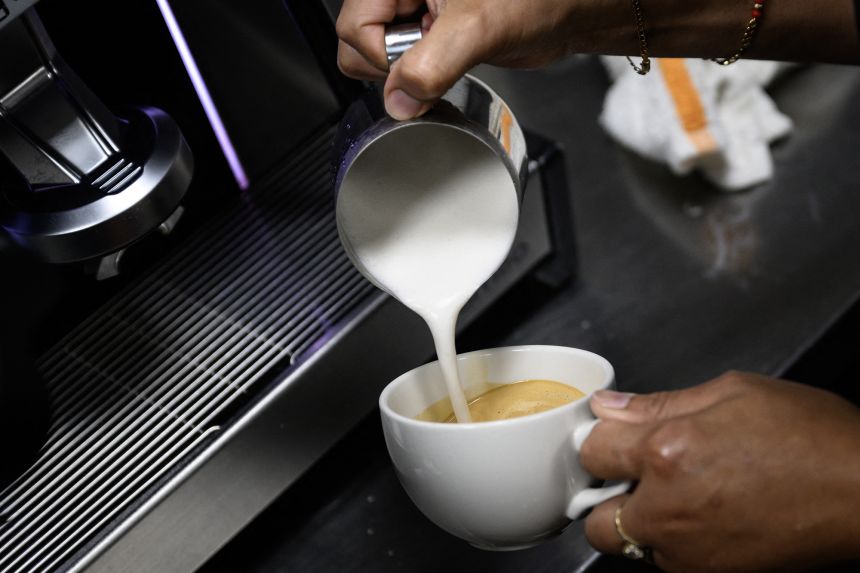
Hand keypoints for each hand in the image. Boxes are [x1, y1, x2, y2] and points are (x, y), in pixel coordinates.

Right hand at [335, 0, 598, 119]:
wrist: (568, 11)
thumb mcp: (478, 29)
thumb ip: (432, 66)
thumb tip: (398, 100)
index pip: (353, 26)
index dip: (382, 55)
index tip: (417, 65)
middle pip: (359, 43)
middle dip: (393, 64)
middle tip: (436, 57)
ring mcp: (415, 13)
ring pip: (380, 58)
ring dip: (411, 74)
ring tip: (450, 57)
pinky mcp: (431, 35)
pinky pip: (406, 66)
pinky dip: (423, 79)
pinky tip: (451, 66)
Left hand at [580, 371, 859, 571]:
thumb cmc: (811, 437)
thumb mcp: (732, 392)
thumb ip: (658, 404)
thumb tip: (609, 406)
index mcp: (668, 452)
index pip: (591, 452)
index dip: (600, 442)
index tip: (613, 440)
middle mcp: (669, 509)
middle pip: (595, 518)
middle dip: (606, 497)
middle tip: (635, 477)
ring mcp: (691, 551)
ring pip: (632, 545)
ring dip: (641, 522)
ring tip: (682, 494)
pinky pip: (669, 563)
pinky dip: (675, 543)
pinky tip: (707, 515)